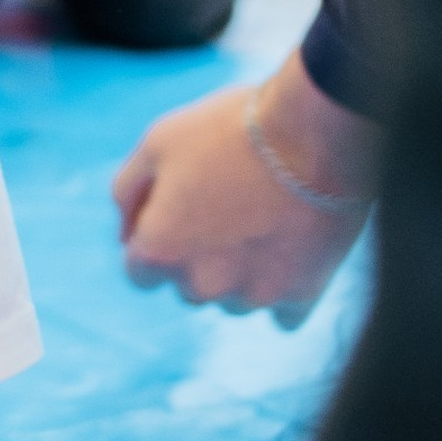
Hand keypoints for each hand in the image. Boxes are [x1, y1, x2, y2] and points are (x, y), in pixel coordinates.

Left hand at [113, 50, 378, 323]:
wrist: (315, 130)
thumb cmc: (230, 130)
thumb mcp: (157, 142)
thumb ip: (128, 192)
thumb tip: (126, 232)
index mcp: (160, 250)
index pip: (140, 270)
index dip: (156, 237)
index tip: (181, 210)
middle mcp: (202, 284)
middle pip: (188, 285)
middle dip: (198, 256)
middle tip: (228, 204)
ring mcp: (254, 295)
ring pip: (234, 297)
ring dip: (240, 271)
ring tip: (264, 218)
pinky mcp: (303, 295)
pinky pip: (283, 310)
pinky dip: (283, 285)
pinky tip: (291, 247)